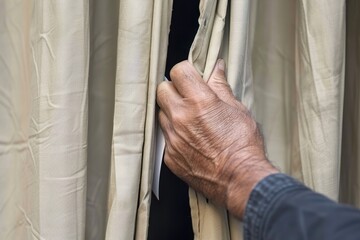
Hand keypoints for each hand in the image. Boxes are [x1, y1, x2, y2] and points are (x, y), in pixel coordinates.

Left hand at [156, 60, 277, 218]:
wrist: (239, 179)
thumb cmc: (243, 145)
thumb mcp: (237, 110)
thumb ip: (221, 87)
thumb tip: (215, 68)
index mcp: (200, 101)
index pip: (178, 71)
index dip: (185, 71)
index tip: (191, 77)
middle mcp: (181, 118)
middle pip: (162, 90)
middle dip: (174, 89)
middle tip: (188, 96)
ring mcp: (173, 138)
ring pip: (161, 114)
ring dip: (172, 112)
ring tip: (190, 120)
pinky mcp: (170, 156)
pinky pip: (165, 137)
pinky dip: (174, 134)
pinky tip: (190, 139)